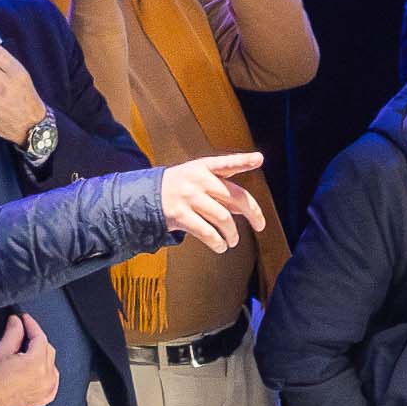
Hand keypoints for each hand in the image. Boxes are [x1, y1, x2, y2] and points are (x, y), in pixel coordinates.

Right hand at [0, 317, 60, 405]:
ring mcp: (45, 390)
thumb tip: (17, 322)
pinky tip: (38, 368)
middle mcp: (45, 378)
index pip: (40, 337)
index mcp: (36, 364)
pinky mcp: (41, 399)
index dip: (32, 325)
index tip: (25, 319)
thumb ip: (13, 332)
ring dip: (42, 355)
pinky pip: (52, 382)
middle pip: (47, 350)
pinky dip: (47, 373)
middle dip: (36, 339)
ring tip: (27, 350)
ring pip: (51, 365)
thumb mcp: (0, 351)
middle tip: (23, 332)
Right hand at [150, 150, 267, 248]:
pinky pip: (207, 232)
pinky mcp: (180, 215)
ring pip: (223, 218)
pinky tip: (221, 246)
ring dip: (232, 233)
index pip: (226, 163)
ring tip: (233, 240)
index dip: (243, 161)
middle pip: (234, 197)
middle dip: (253, 213)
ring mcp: (189, 197)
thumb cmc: (180, 187)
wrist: (146, 195)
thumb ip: (222, 189)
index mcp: (204, 167)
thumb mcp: (198, 178)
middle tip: (260, 226)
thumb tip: (247, 209)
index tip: (258, 159)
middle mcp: (198, 180)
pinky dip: (218, 243)